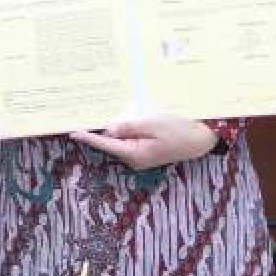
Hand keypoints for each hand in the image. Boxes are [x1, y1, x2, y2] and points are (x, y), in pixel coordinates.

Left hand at [70, 115, 217, 169]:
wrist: (201, 139)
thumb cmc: (179, 130)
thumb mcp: (153, 124)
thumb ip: (129, 127)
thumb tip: (109, 130)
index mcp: (135, 154)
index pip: (106, 144)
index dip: (89, 137)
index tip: (74, 132)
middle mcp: (135, 159)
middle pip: (111, 143)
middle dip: (102, 130)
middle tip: (88, 117)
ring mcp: (140, 156)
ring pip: (120, 141)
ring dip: (114, 129)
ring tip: (106, 117)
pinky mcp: (145, 151)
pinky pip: (129, 140)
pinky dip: (125, 130)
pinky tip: (124, 121)